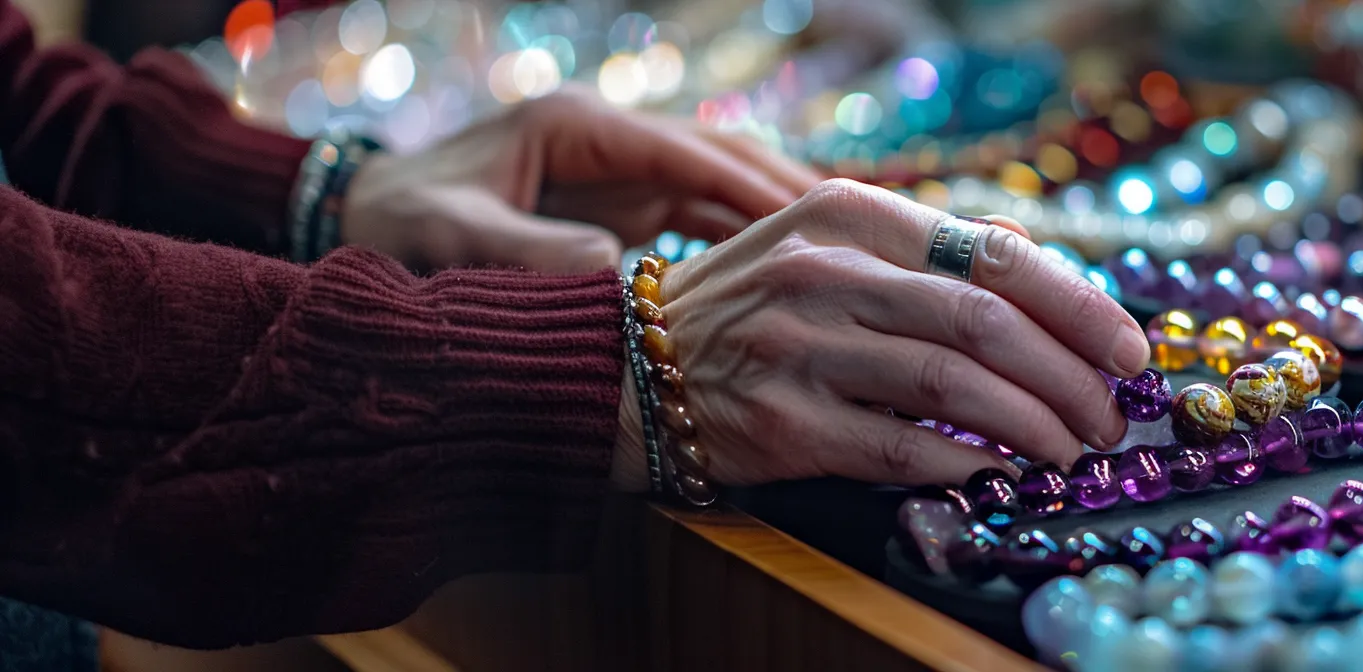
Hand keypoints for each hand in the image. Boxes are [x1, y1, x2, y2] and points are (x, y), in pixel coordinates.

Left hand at [341, 86, 820, 273]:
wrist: (360, 222)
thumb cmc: (399, 226)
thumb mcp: (456, 238)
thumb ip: (533, 254)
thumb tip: (614, 275)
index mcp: (575, 127)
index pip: (684, 151)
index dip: (750, 184)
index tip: (810, 217)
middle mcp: (607, 141)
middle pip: (718, 155)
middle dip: (784, 192)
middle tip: (856, 233)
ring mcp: (616, 171)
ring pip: (718, 184)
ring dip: (775, 216)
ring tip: (844, 255)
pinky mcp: (618, 204)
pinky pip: (698, 216)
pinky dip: (744, 238)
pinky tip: (790, 272)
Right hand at [636, 179, 1149, 487]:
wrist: (633, 366)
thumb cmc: (754, 306)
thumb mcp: (831, 242)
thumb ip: (932, 245)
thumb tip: (1040, 257)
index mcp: (849, 213)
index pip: (994, 254)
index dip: (1079, 305)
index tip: (1128, 350)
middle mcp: (825, 271)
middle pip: (986, 321)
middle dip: (1070, 377)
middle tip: (1108, 417)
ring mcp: (799, 346)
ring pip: (955, 384)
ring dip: (1034, 425)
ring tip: (1068, 449)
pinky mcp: (784, 423)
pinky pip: (904, 447)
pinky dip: (970, 463)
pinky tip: (1003, 472)